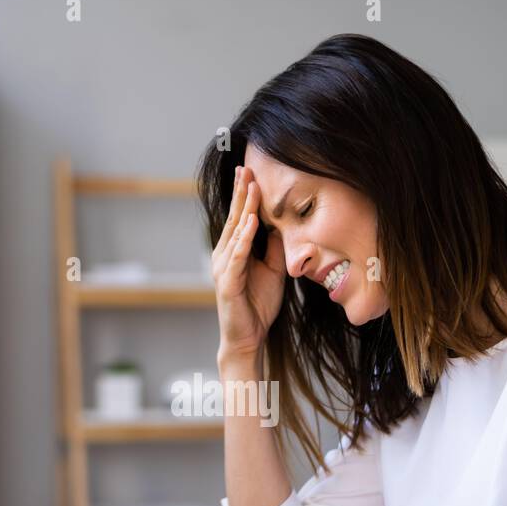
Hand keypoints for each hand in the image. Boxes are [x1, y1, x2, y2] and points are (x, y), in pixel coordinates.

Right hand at [212, 164, 285, 364]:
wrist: (248, 338)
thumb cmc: (258, 305)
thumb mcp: (273, 270)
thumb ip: (275, 248)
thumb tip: (283, 225)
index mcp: (233, 252)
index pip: (240, 218)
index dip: (245, 196)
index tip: (250, 171)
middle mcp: (224, 256)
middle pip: (234, 219)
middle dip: (241, 193)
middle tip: (246, 168)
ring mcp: (223, 269)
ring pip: (235, 232)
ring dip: (243, 208)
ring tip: (250, 186)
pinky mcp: (228, 283)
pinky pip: (237, 256)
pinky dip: (244, 238)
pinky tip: (250, 222)